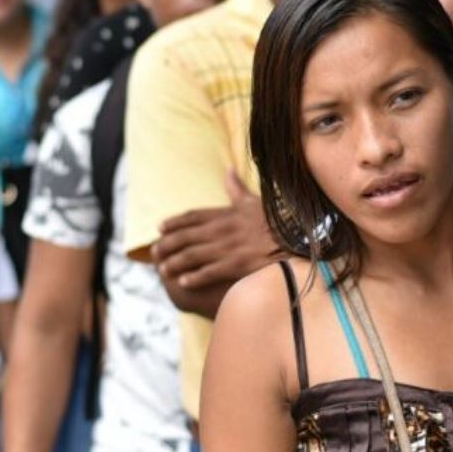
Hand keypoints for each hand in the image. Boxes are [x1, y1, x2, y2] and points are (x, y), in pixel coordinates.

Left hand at [152, 171, 280, 293]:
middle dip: (168, 244)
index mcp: (228, 213)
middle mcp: (224, 229)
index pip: (193, 216)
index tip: (160, 228)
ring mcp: (230, 247)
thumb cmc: (277, 222)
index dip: (175, 222)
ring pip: (193, 254)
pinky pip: (210, 271)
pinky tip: (183, 281)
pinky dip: (194, 277)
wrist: (298, 240)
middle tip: (154, 252)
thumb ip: (237, 189)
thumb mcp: (255, 201)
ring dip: (175, 262)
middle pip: (187, 236)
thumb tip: (228, 169)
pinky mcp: (237, 264)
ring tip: (163, 269)